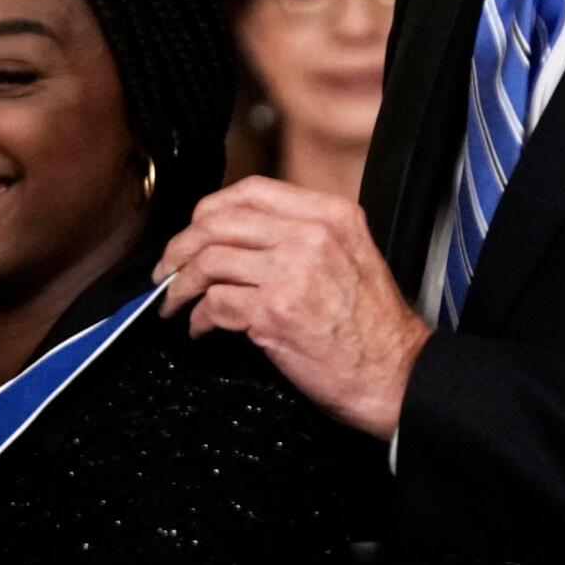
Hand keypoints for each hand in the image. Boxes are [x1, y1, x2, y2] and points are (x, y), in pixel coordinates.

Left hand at [156, 177, 431, 439]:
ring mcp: (291, 273)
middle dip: (181, 247)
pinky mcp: (274, 313)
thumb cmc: (374, 326)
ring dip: (181, 285)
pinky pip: (216, 305)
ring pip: (209, 262)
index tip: (194, 229)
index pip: (253, 191)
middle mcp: (311, 236)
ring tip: (175, 301)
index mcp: (332, 215)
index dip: (211, 208)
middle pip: (220, 222)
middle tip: (167, 268)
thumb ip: (307, 235)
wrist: (397, 374)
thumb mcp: (354, 256)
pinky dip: (200, 318)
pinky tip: (202, 328)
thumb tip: (244, 236)